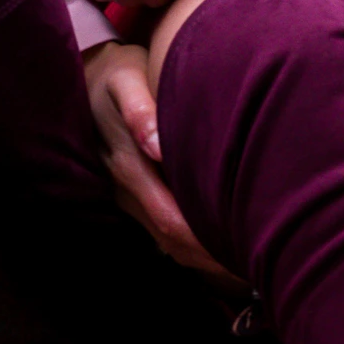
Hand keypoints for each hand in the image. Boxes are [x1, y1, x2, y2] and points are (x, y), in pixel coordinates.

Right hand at [83, 40, 241, 286]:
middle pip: (171, 239)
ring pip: (166, 240)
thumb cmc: (117, 75)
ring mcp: (127, 196)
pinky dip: (191, 245)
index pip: (169, 218)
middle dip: (210, 257)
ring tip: (244, 264)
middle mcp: (126, 190)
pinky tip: (219, 249)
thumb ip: (139, 111)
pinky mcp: (134, 195)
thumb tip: (157, 147)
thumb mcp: (125, 81)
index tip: (240, 250)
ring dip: (202, 257)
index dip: (203, 240)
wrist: (88, 79)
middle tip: (256, 267)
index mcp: (129, 166)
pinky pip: (162, 231)